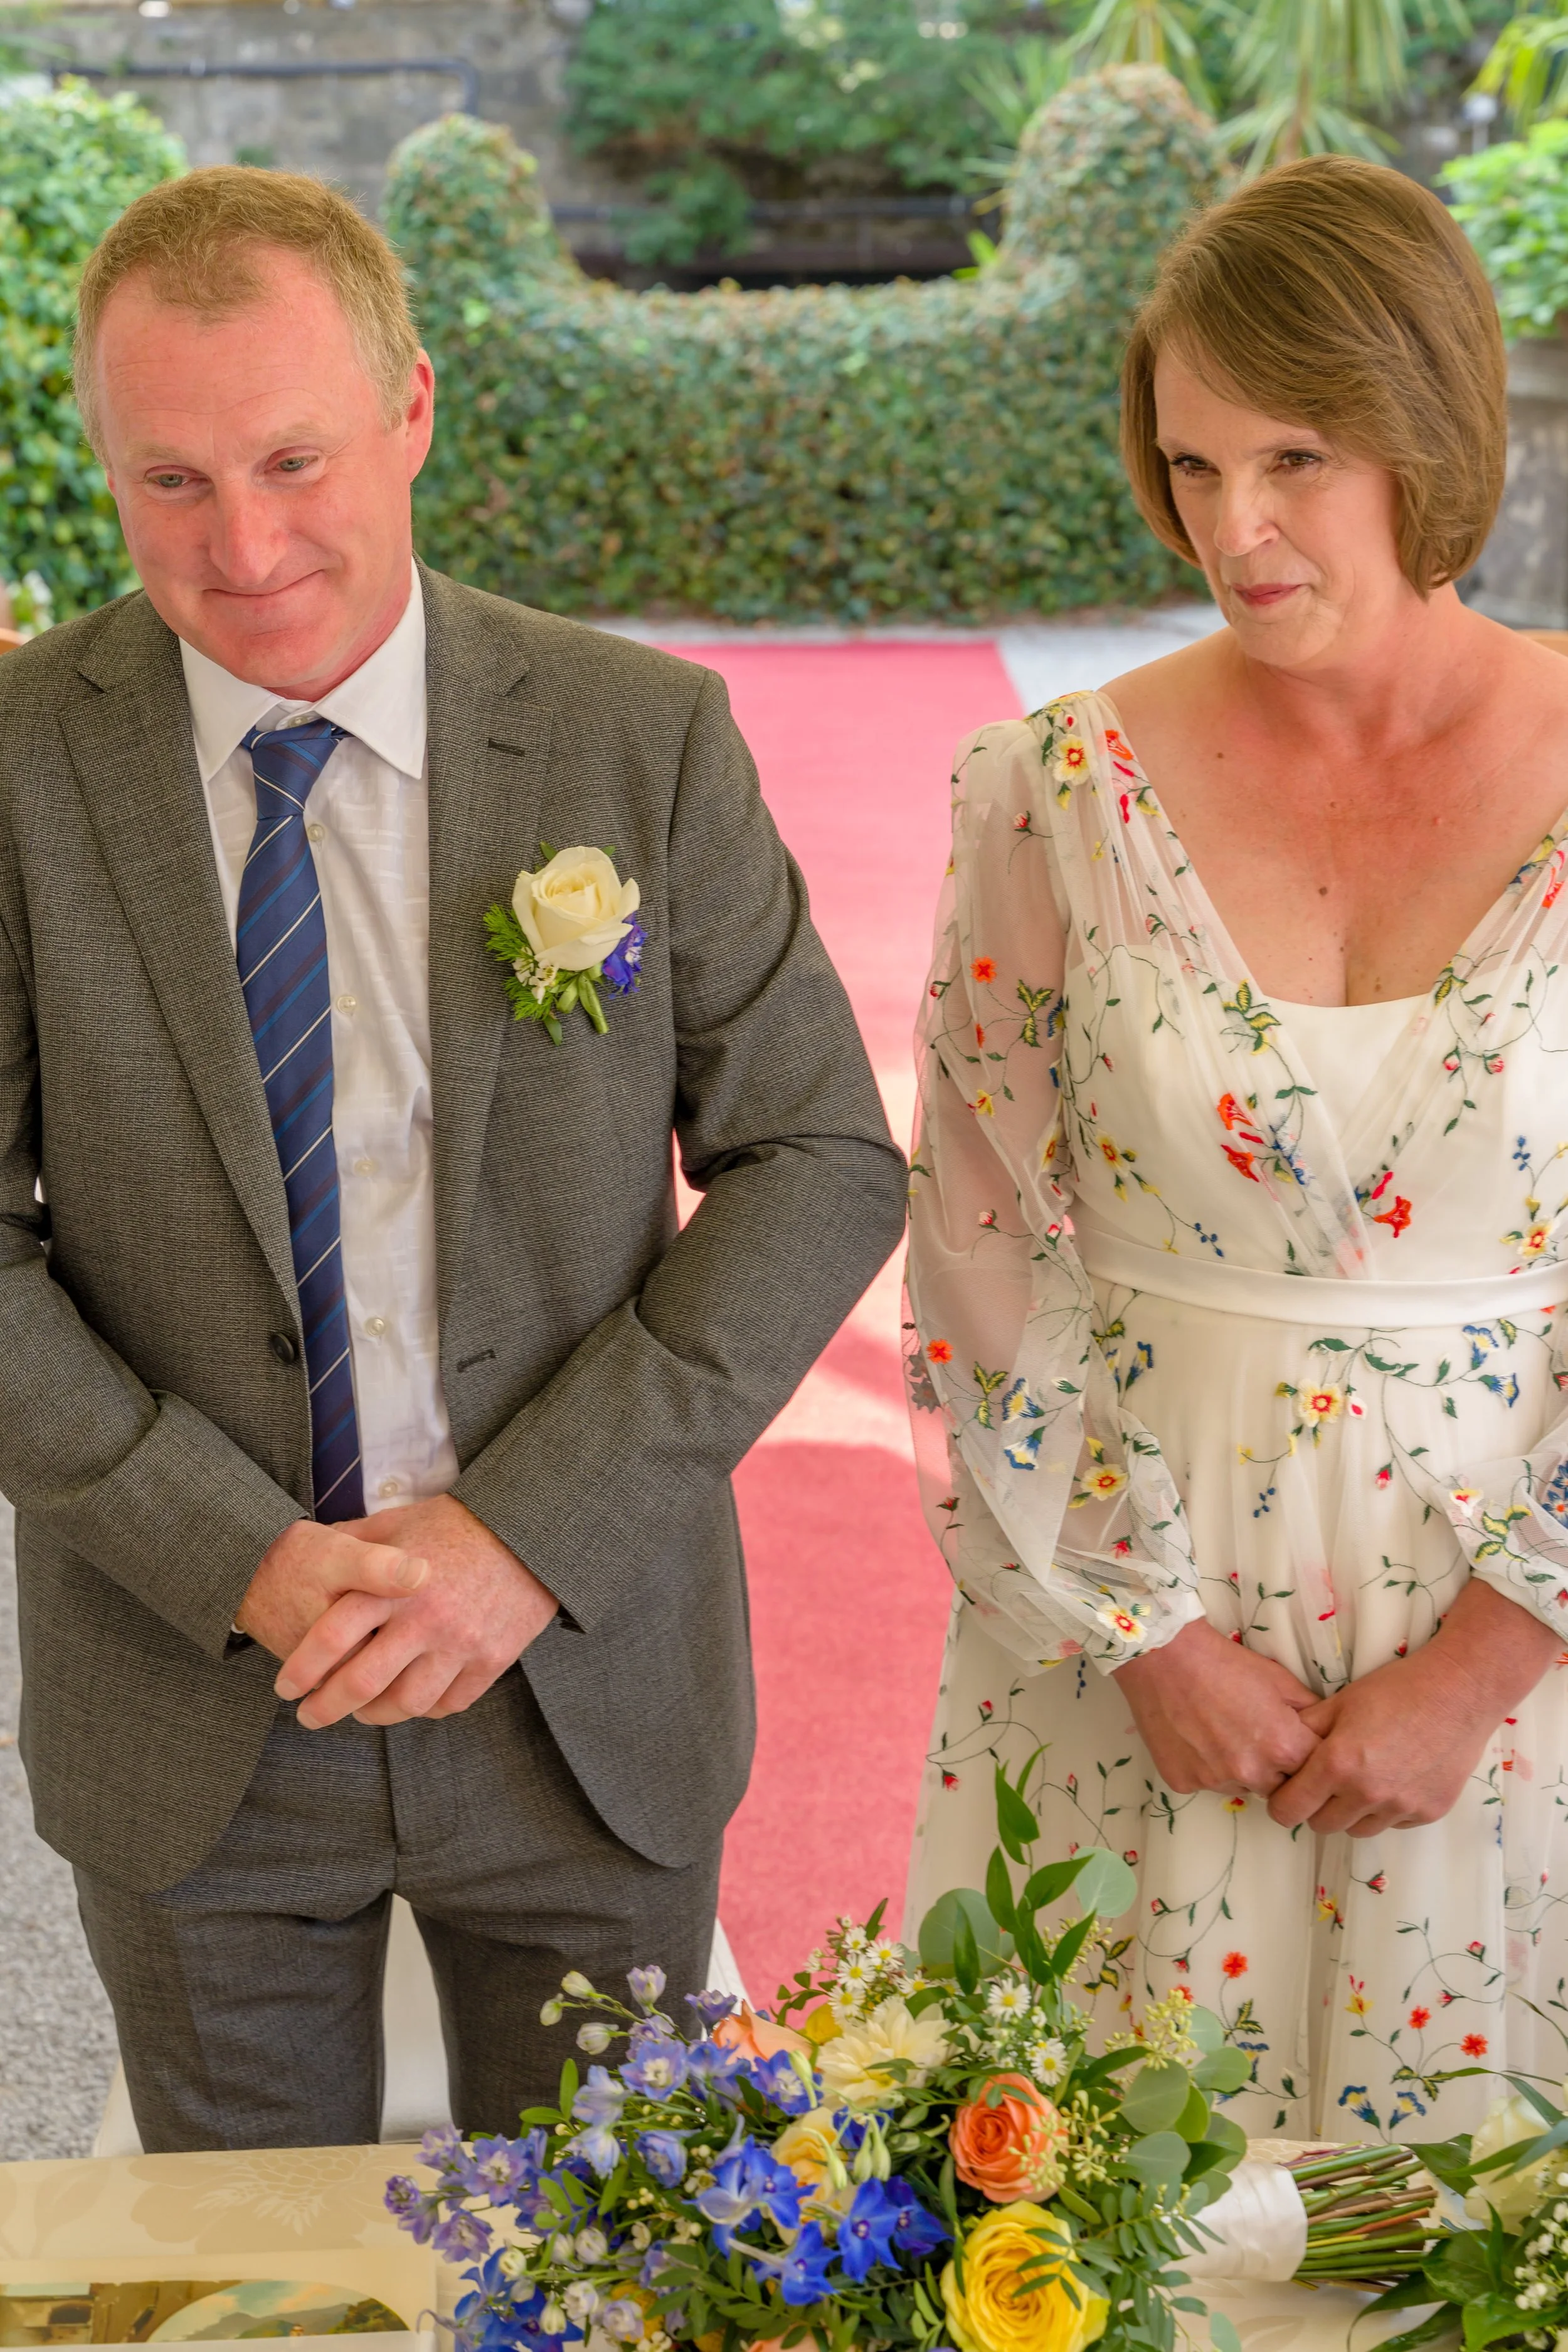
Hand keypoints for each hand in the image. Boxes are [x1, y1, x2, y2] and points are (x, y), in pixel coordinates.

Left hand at [273, 1494, 558, 1728]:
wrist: (531, 1532)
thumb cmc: (460, 1525)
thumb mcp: (401, 1521)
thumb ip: (356, 1540)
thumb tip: (308, 1542)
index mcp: (395, 1583)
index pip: (332, 1636)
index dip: (301, 1669)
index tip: (285, 1687)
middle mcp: (426, 1618)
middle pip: (362, 1682)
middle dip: (326, 1708)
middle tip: (309, 1715)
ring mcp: (462, 1642)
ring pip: (406, 1704)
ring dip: (375, 1716)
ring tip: (362, 1712)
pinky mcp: (492, 1659)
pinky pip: (450, 1703)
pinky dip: (426, 1710)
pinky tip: (413, 1700)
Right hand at [1113, 1616, 1321, 1795]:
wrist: (1164, 1656)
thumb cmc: (1224, 1662)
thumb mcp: (1278, 1678)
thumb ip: (1309, 1710)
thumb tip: (1325, 1729)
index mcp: (1283, 1747)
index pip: (1312, 1770)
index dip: (1303, 1754)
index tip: (1292, 1741)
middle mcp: (1252, 1772)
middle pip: (1278, 1787)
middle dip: (1275, 1768)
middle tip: (1255, 1736)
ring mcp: (1215, 1780)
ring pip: (1241, 1786)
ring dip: (1239, 1770)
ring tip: (1222, 1733)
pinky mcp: (1184, 1782)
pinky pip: (1205, 1784)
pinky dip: (1205, 1767)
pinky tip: (1196, 1737)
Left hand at [1269, 1581, 1561, 1836]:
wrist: (1459, 1693)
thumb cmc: (1396, 1690)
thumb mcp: (1340, 1702)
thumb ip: (1306, 1730)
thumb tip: (1280, 1749)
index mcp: (1337, 1764)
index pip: (1290, 1809)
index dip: (1282, 1803)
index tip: (1286, 1794)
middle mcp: (1367, 1794)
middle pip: (1321, 1825)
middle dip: (1315, 1808)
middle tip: (1324, 1783)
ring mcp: (1400, 1808)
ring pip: (1357, 1829)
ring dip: (1351, 1812)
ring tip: (1360, 1781)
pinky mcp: (1428, 1813)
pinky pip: (1393, 1824)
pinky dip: (1385, 1810)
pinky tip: (1393, 1779)